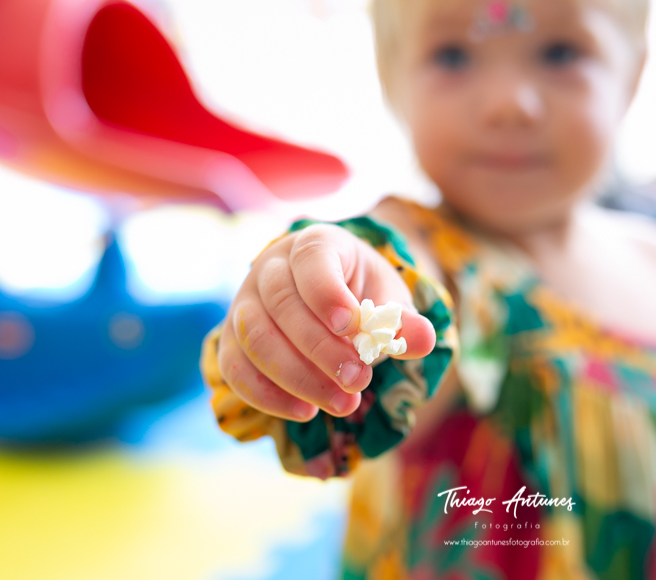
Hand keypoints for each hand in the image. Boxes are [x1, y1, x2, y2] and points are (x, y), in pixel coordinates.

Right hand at [216, 223, 437, 421]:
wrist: (330, 301)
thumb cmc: (361, 295)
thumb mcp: (389, 299)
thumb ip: (403, 320)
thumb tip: (424, 340)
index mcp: (314, 244)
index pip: (311, 261)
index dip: (327, 293)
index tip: (350, 326)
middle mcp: (269, 268)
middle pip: (282, 305)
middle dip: (321, 350)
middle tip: (359, 381)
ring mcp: (244, 303)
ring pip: (255, 339)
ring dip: (297, 378)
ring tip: (342, 403)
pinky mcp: (230, 340)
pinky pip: (236, 369)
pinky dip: (268, 396)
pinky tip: (306, 412)